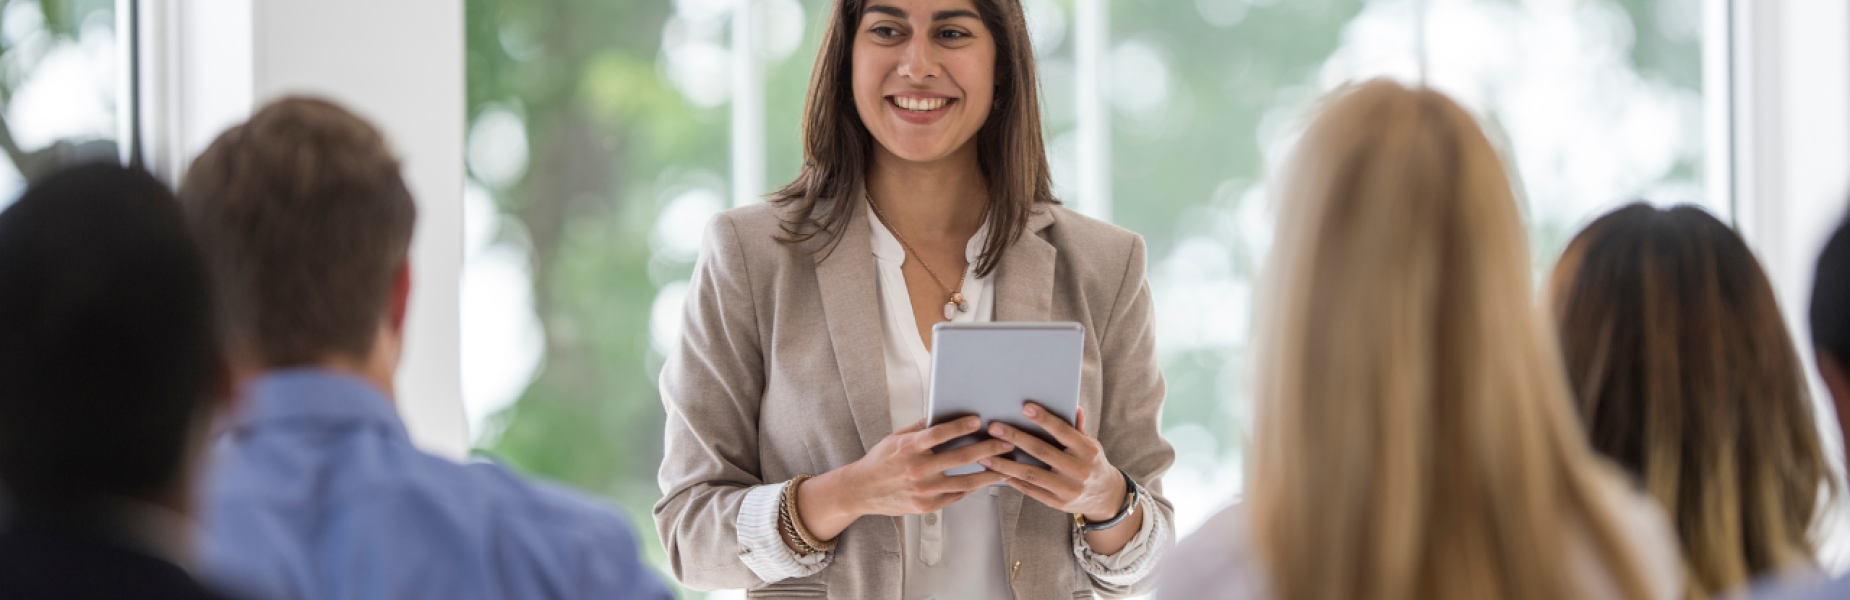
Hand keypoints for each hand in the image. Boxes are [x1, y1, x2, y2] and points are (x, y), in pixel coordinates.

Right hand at [797, 417, 1011, 540]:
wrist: (861, 491)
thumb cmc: (880, 460)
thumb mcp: (895, 437)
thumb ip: (920, 427)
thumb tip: (943, 412)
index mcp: (908, 448)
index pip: (938, 434)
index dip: (960, 426)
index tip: (978, 420)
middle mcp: (917, 469)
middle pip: (960, 457)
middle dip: (987, 448)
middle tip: (1006, 442)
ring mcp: (923, 490)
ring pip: (965, 482)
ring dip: (989, 473)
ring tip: (1006, 466)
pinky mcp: (927, 506)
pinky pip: (956, 495)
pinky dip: (972, 487)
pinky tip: (985, 480)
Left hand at [979, 403, 1126, 521]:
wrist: (1106, 498)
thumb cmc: (1092, 463)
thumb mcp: (1091, 444)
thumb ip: (1077, 428)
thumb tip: (1072, 406)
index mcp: (1088, 450)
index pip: (1063, 431)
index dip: (1044, 419)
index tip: (1025, 407)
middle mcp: (1079, 470)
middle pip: (1042, 451)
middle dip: (1015, 438)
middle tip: (993, 428)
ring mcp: (1067, 488)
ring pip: (1031, 474)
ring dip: (1005, 464)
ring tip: (984, 456)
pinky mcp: (1057, 502)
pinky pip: (1030, 490)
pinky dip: (1012, 480)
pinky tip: (996, 472)